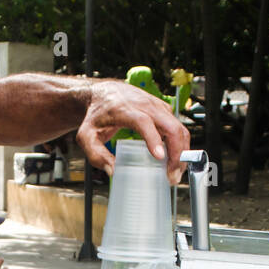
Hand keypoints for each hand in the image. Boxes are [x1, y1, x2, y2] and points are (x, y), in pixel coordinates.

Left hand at [75, 80, 190, 182]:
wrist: (104, 93)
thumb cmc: (96, 114)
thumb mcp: (87, 136)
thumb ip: (96, 155)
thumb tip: (113, 171)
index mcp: (125, 110)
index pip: (144, 122)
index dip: (154, 139)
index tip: (160, 157)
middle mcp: (145, 105)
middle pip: (171, 126)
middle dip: (176, 152)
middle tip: (172, 175)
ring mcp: (157, 107)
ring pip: (179, 127)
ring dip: (181, 151)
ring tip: (174, 172)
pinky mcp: (163, 110)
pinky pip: (178, 127)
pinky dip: (180, 144)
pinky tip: (173, 159)